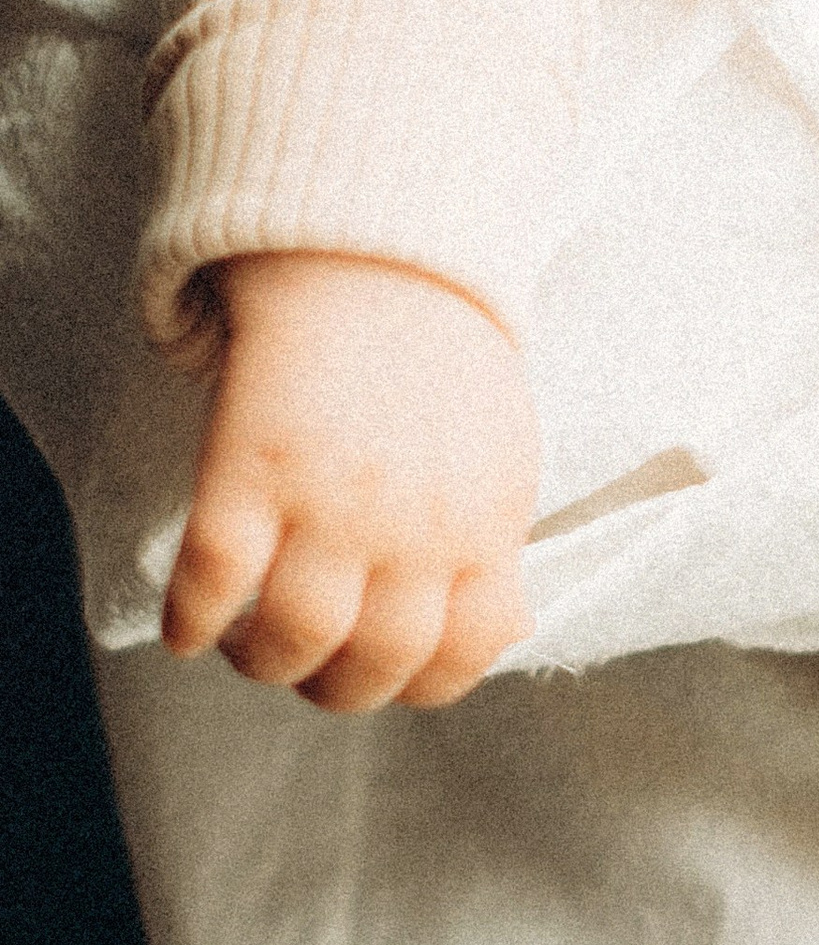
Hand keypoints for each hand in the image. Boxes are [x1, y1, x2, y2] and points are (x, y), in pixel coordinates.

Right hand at [162, 250, 538, 708]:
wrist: (378, 256)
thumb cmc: (444, 360)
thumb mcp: (504, 458)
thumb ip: (497, 550)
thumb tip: (503, 636)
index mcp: (483, 523)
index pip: (461, 657)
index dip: (416, 686)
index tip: (384, 674)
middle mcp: (411, 523)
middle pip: (370, 665)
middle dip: (332, 688)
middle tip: (307, 667)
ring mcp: (328, 496)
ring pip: (290, 639)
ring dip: (261, 663)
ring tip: (248, 645)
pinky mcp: (251, 463)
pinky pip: (210, 578)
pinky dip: (190, 621)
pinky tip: (188, 626)